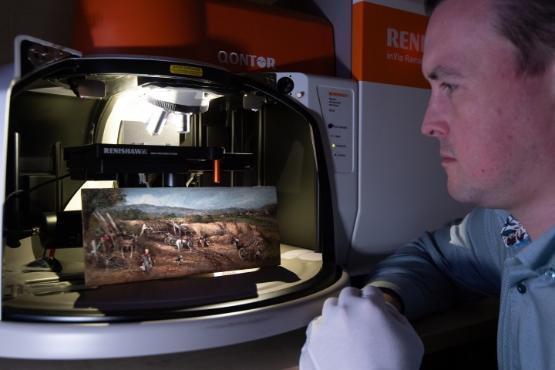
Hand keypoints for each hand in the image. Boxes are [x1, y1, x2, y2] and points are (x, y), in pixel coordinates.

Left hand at [300, 286, 423, 369]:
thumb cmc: (396, 368)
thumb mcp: (412, 340)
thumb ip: (398, 318)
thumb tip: (385, 310)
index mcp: (369, 306)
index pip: (371, 291)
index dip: (376, 302)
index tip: (377, 313)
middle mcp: (344, 310)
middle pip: (348, 295)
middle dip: (356, 304)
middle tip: (363, 322)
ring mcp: (325, 326)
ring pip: (329, 308)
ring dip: (338, 315)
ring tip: (346, 333)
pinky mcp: (312, 343)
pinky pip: (316, 330)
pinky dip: (324, 334)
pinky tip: (333, 347)